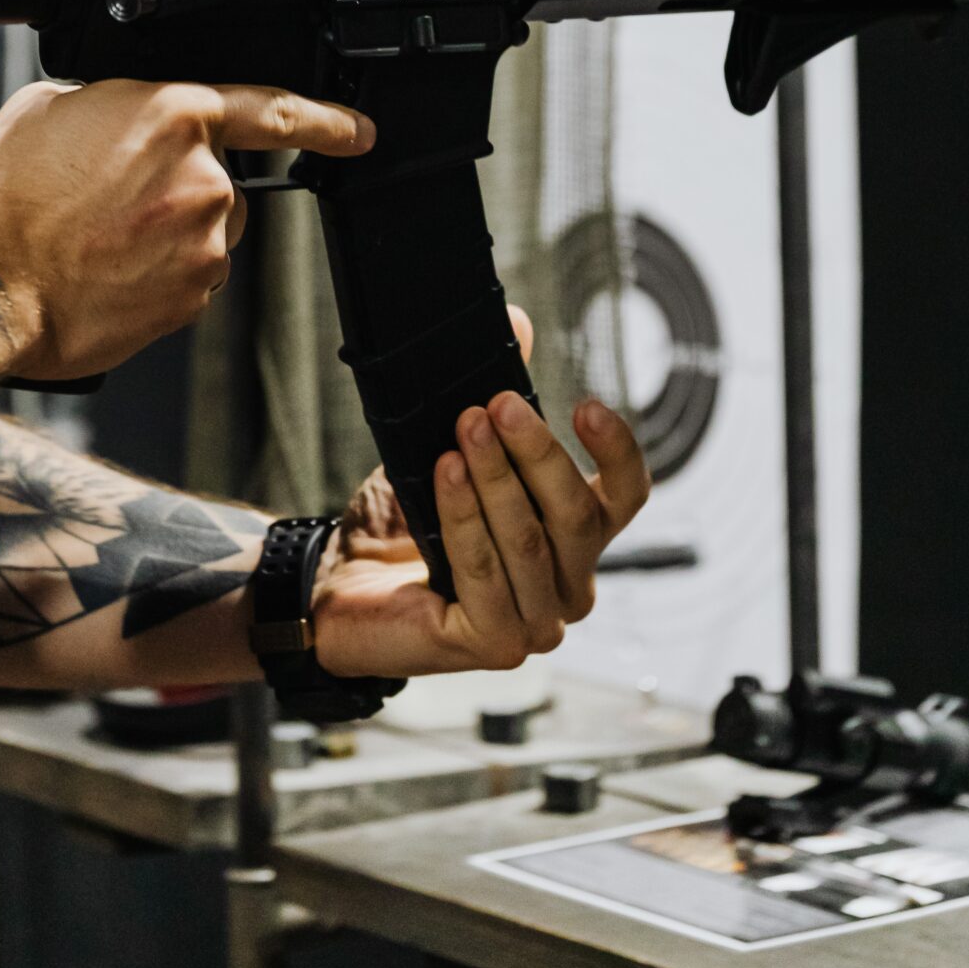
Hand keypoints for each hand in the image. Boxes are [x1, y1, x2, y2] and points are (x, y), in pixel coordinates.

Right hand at [0, 78, 372, 384]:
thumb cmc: (4, 199)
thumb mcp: (51, 105)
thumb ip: (115, 102)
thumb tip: (126, 118)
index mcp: (173, 116)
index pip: (273, 110)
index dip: (327, 120)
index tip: (359, 131)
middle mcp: (203, 180)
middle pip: (222, 182)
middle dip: (178, 191)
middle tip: (110, 204)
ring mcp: (203, 245)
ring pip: (206, 235)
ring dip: (166, 236)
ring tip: (97, 241)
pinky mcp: (191, 300)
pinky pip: (188, 280)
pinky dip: (155, 278)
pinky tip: (104, 273)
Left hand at [311, 315, 648, 678]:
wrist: (342, 581)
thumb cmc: (407, 521)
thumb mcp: (453, 449)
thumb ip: (493, 399)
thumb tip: (517, 322)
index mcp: (575, 539)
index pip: (626, 497)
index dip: (618, 451)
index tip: (585, 404)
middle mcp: (570, 585)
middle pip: (577, 515)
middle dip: (537, 453)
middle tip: (496, 404)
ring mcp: (537, 624)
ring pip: (531, 542)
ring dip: (496, 480)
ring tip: (465, 429)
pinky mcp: (493, 645)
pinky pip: (484, 575)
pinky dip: (463, 519)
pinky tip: (444, 475)